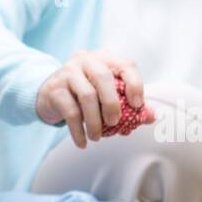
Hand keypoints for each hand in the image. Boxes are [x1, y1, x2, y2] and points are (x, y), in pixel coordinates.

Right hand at [35, 49, 155, 148]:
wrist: (50, 95)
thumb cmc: (84, 93)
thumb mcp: (107, 94)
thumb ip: (129, 104)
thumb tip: (152, 116)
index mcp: (104, 59)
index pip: (125, 65)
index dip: (135, 84)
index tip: (138, 105)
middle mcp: (85, 60)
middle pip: (103, 77)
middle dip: (112, 104)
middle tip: (114, 123)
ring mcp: (68, 73)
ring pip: (87, 95)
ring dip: (95, 121)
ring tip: (97, 137)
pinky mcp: (55, 89)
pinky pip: (70, 111)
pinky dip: (78, 130)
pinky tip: (83, 142)